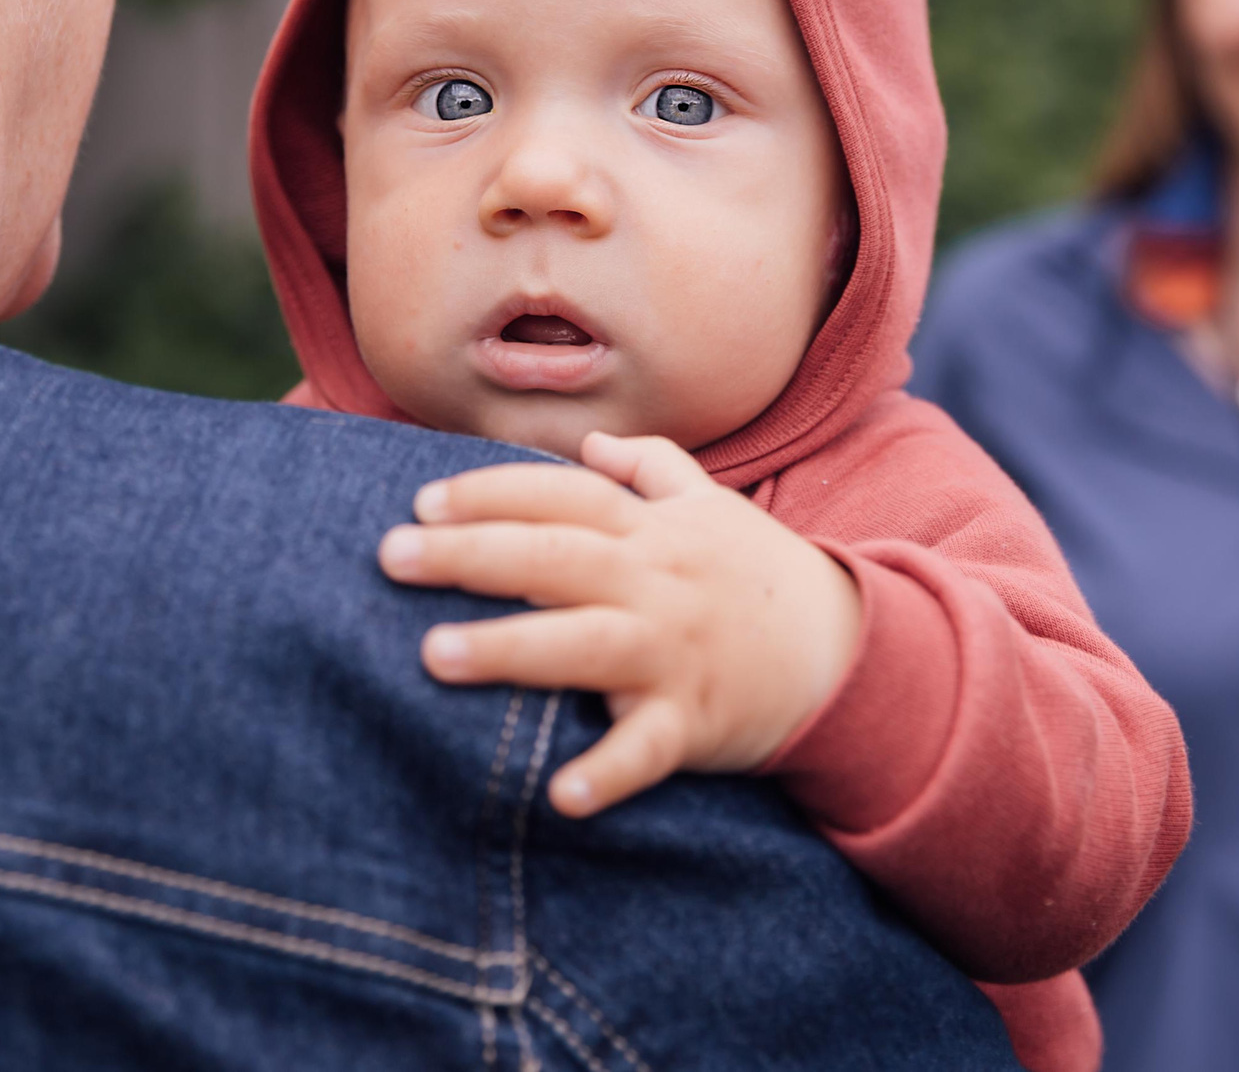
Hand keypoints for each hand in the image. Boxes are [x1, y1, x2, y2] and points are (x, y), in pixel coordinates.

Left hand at [377, 431, 861, 817]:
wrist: (847, 653)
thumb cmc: (758, 577)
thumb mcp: (713, 507)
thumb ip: (651, 467)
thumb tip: (588, 443)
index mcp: (653, 530)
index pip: (565, 496)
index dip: (495, 492)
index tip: (423, 500)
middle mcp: (658, 582)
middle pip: (557, 557)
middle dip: (472, 554)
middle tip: (391, 556)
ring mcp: (676, 652)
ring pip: (586, 644)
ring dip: (512, 648)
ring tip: (434, 654)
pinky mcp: (696, 721)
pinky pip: (648, 749)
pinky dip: (608, 772)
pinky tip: (559, 795)